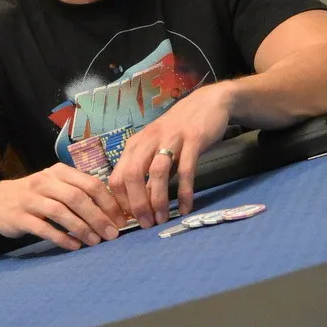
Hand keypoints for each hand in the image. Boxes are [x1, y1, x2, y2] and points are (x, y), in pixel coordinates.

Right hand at [0, 163, 127, 250]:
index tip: (120, 219)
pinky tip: (74, 246)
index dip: (108, 202)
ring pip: (62, 212)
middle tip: (112, 234)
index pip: (90, 183)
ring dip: (82, 228)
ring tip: (95, 242)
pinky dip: (62, 237)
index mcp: (60, 172)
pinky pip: (45, 228)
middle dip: (98, 217)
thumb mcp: (56, 185)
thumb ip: (79, 192)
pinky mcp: (20, 217)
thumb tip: (111, 211)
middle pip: (78, 197)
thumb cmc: (35, 195)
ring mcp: (32, 199)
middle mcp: (46, 182)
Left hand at [108, 83, 233, 228]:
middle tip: (145, 224)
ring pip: (157, 172)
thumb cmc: (179, 129)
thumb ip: (148, 172)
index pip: (117, 176)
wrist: (209, 102)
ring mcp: (171, 138)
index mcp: (136, 143)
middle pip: (132, 174)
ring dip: (158, 199)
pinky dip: (184, 191)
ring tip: (162, 219)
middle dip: (136, 204)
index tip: (128, 220)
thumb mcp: (157, 147)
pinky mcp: (193, 139)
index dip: (120, 202)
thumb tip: (140, 203)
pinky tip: (185, 207)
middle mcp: (149, 139)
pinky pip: (186, 169)